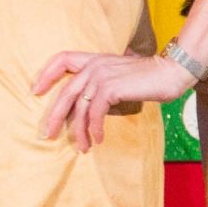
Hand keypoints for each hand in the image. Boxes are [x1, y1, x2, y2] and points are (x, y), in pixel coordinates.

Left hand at [33, 50, 192, 150]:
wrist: (171, 72)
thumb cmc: (150, 78)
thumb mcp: (121, 75)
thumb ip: (104, 83)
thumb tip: (92, 106)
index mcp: (95, 59)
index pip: (62, 59)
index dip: (46, 74)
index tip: (36, 91)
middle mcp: (95, 65)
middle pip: (65, 92)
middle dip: (55, 116)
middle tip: (48, 134)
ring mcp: (102, 76)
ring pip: (79, 107)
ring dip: (79, 131)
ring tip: (82, 147)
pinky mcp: (111, 88)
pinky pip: (95, 113)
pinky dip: (95, 129)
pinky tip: (98, 139)